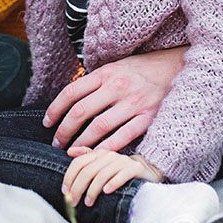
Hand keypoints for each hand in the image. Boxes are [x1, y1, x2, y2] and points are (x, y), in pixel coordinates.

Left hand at [43, 47, 186, 151]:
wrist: (175, 68)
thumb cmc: (140, 70)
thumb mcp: (115, 67)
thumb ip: (96, 82)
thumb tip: (71, 99)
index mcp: (106, 73)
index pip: (72, 92)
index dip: (55, 109)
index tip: (47, 122)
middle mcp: (117, 87)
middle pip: (81, 111)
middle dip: (64, 129)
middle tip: (56, 142)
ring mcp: (133, 103)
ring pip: (99, 127)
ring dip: (82, 142)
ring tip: (72, 151)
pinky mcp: (148, 117)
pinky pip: (123, 136)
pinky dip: (107, 148)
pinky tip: (96, 155)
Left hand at [62, 148, 162, 205]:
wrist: (148, 171)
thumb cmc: (120, 171)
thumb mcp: (102, 164)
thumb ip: (87, 157)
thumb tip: (69, 152)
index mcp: (99, 154)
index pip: (79, 163)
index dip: (69, 177)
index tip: (65, 191)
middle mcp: (110, 155)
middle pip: (88, 170)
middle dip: (78, 187)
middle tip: (73, 201)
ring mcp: (123, 161)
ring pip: (102, 174)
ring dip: (93, 190)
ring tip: (88, 202)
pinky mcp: (136, 169)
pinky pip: (122, 175)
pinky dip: (113, 183)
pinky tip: (106, 192)